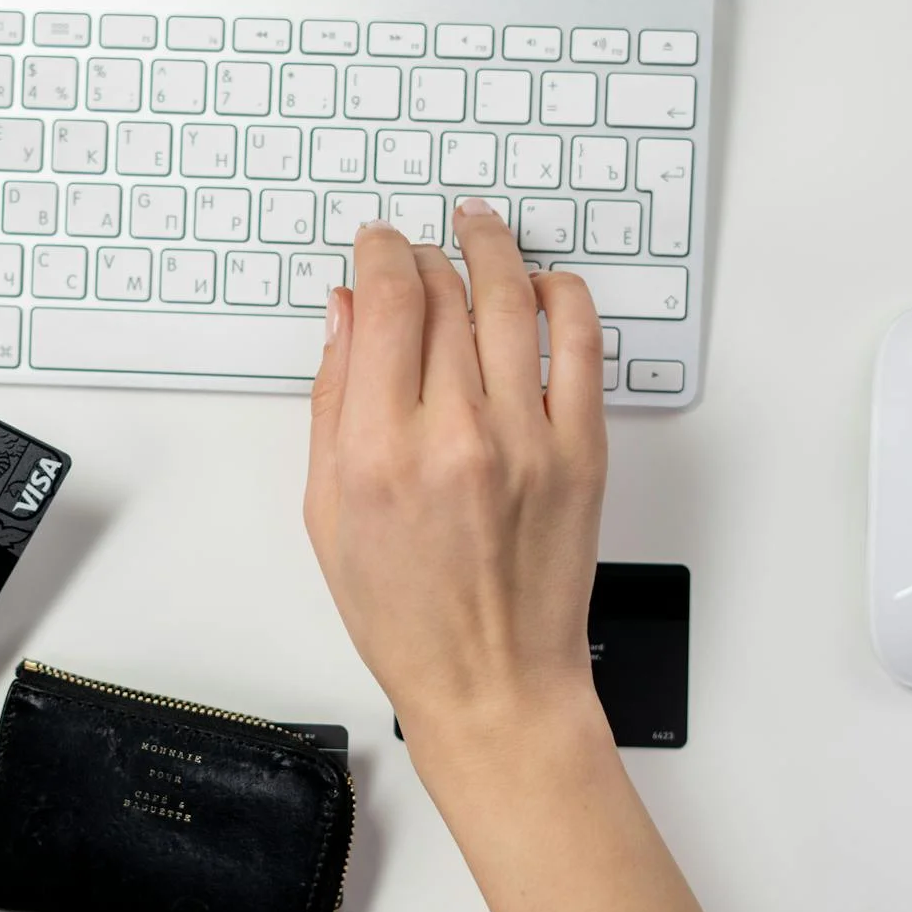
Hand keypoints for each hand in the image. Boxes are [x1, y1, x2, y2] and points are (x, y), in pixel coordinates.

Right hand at [303, 202, 609, 769]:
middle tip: (416, 249)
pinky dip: (563, 297)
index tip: (376, 244)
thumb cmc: (407, 616)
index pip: (386, 303)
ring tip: (479, 228)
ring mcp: (528, 440)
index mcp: (379, 452)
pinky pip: (582, 344)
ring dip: (492, 249)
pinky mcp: (582, 452)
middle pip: (444, 294)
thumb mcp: (328, 513)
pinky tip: (543, 285)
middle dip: (424, 254)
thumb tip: (343, 315)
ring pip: (512, 300)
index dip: (380, 253)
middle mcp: (455, 436)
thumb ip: (332, 403)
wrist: (493, 683)